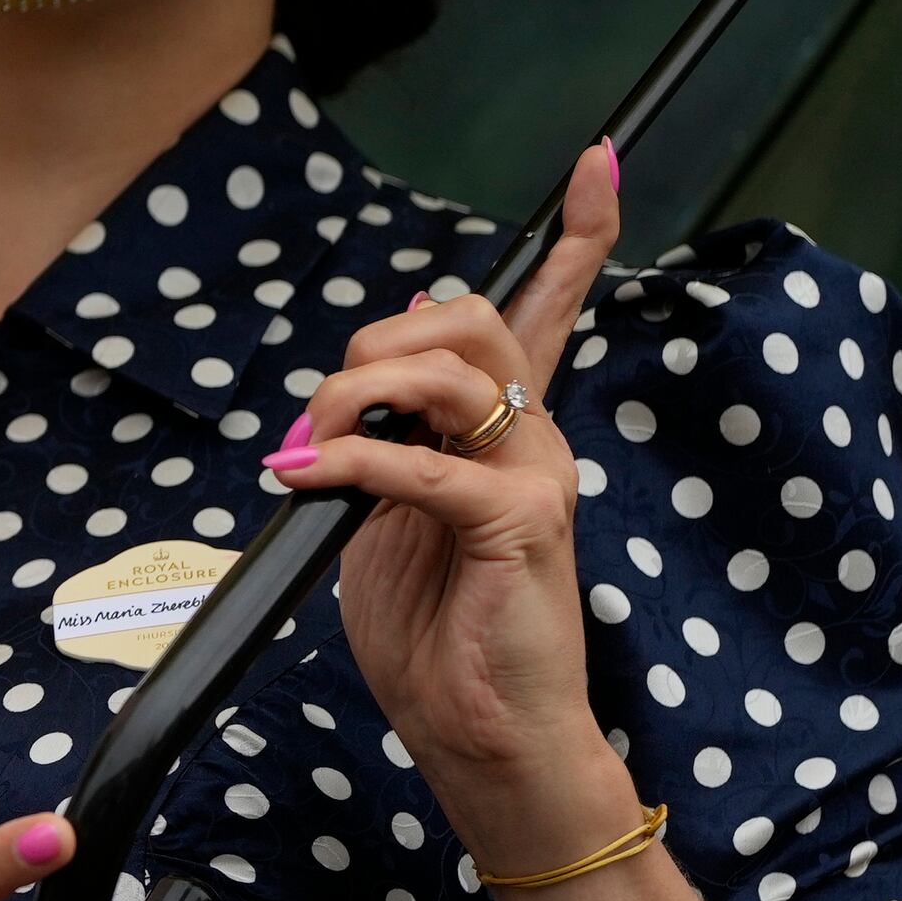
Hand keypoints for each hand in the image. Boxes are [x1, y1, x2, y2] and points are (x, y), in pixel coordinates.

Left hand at [269, 142, 648, 871]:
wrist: (481, 740)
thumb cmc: (436, 635)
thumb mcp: (387, 521)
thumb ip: (385, 447)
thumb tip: (356, 390)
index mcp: (508, 433)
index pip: (550, 313)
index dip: (578, 236)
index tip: (597, 161)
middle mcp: (536, 440)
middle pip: (469, 317)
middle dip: (375, 342)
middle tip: (327, 417)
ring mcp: (537, 479)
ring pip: (446, 369)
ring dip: (353, 395)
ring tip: (312, 452)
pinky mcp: (520, 525)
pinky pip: (419, 463)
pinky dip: (347, 464)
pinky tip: (304, 481)